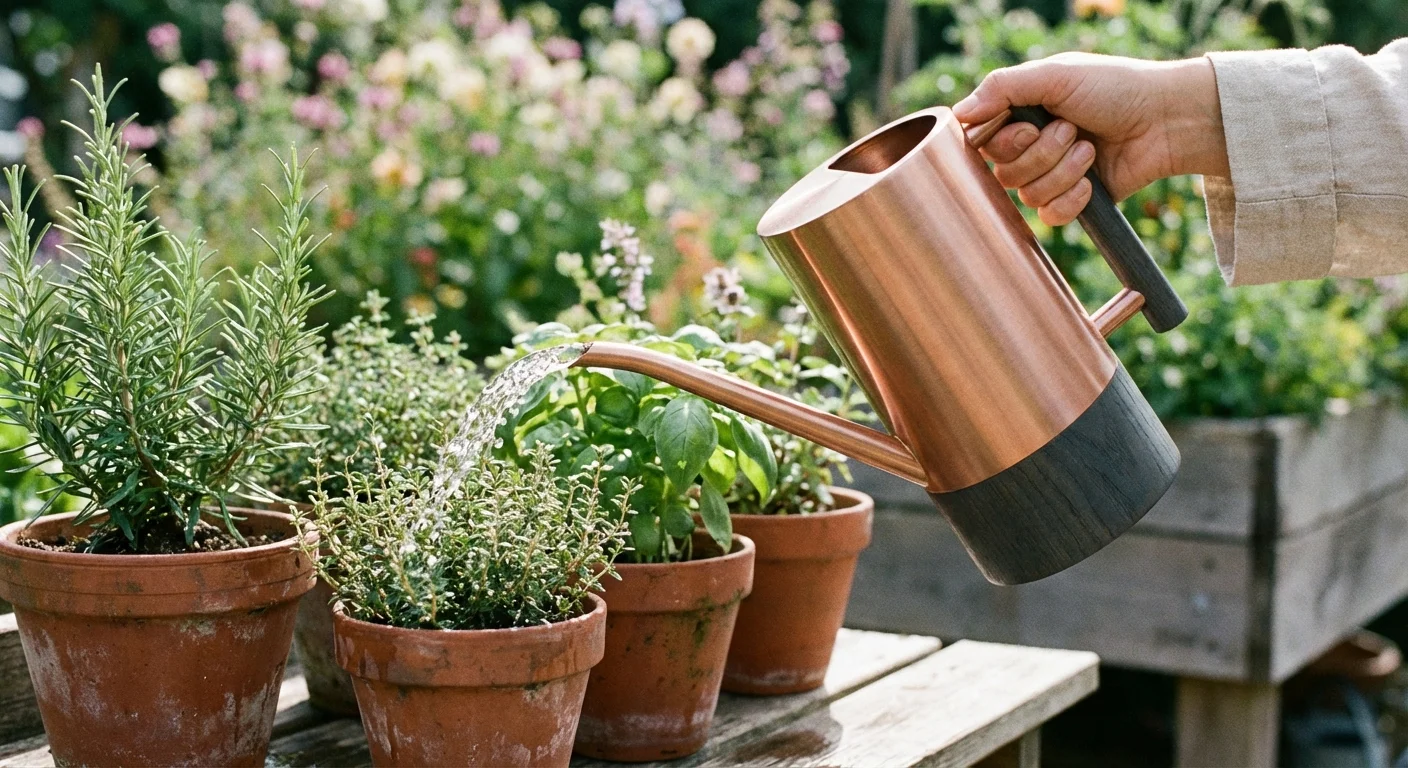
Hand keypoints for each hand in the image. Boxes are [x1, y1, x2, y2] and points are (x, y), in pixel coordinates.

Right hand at [953, 52, 1228, 225]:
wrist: (1164, 119)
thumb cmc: (1114, 87)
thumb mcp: (1054, 74)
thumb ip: (1001, 87)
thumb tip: (959, 113)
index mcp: (1021, 114)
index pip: (981, 143)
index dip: (1002, 141)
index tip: (1030, 125)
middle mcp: (1030, 146)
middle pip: (1003, 173)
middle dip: (1041, 152)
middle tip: (1072, 129)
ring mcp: (1051, 175)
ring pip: (1028, 195)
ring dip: (1063, 170)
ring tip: (1091, 148)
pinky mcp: (1073, 201)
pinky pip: (1050, 216)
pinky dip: (1072, 198)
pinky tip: (1092, 181)